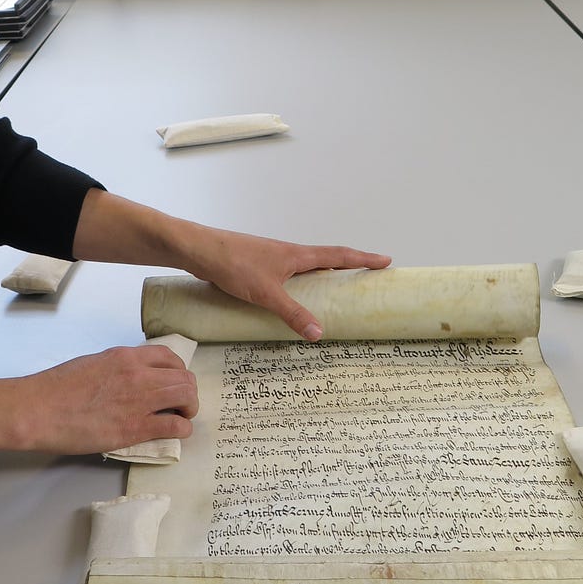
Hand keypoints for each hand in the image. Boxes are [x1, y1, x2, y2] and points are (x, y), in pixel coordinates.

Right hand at [16, 344, 197, 455]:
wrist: (39, 409)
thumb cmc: (57, 387)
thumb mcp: (94, 363)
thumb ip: (118, 368)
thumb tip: (131, 378)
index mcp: (126, 357)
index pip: (169, 357)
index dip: (178, 371)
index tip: (174, 382)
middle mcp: (138, 374)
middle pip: (183, 378)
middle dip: (188, 391)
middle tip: (182, 404)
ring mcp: (139, 401)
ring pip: (186, 398)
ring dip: (189, 408)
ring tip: (182, 417)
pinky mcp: (135, 428)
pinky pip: (175, 426)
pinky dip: (182, 429)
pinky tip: (175, 432)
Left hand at [71, 192, 390, 341]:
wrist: (197, 250)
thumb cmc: (232, 264)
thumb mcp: (266, 293)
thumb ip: (293, 314)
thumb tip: (320, 333)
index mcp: (297, 255)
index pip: (338, 255)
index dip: (363, 259)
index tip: (386, 260)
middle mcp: (288, 253)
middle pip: (326, 258)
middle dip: (348, 266)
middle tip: (366, 275)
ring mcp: (272, 258)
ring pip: (305, 266)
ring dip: (323, 275)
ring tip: (335, 290)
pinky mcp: (256, 265)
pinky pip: (288, 273)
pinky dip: (299, 283)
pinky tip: (291, 298)